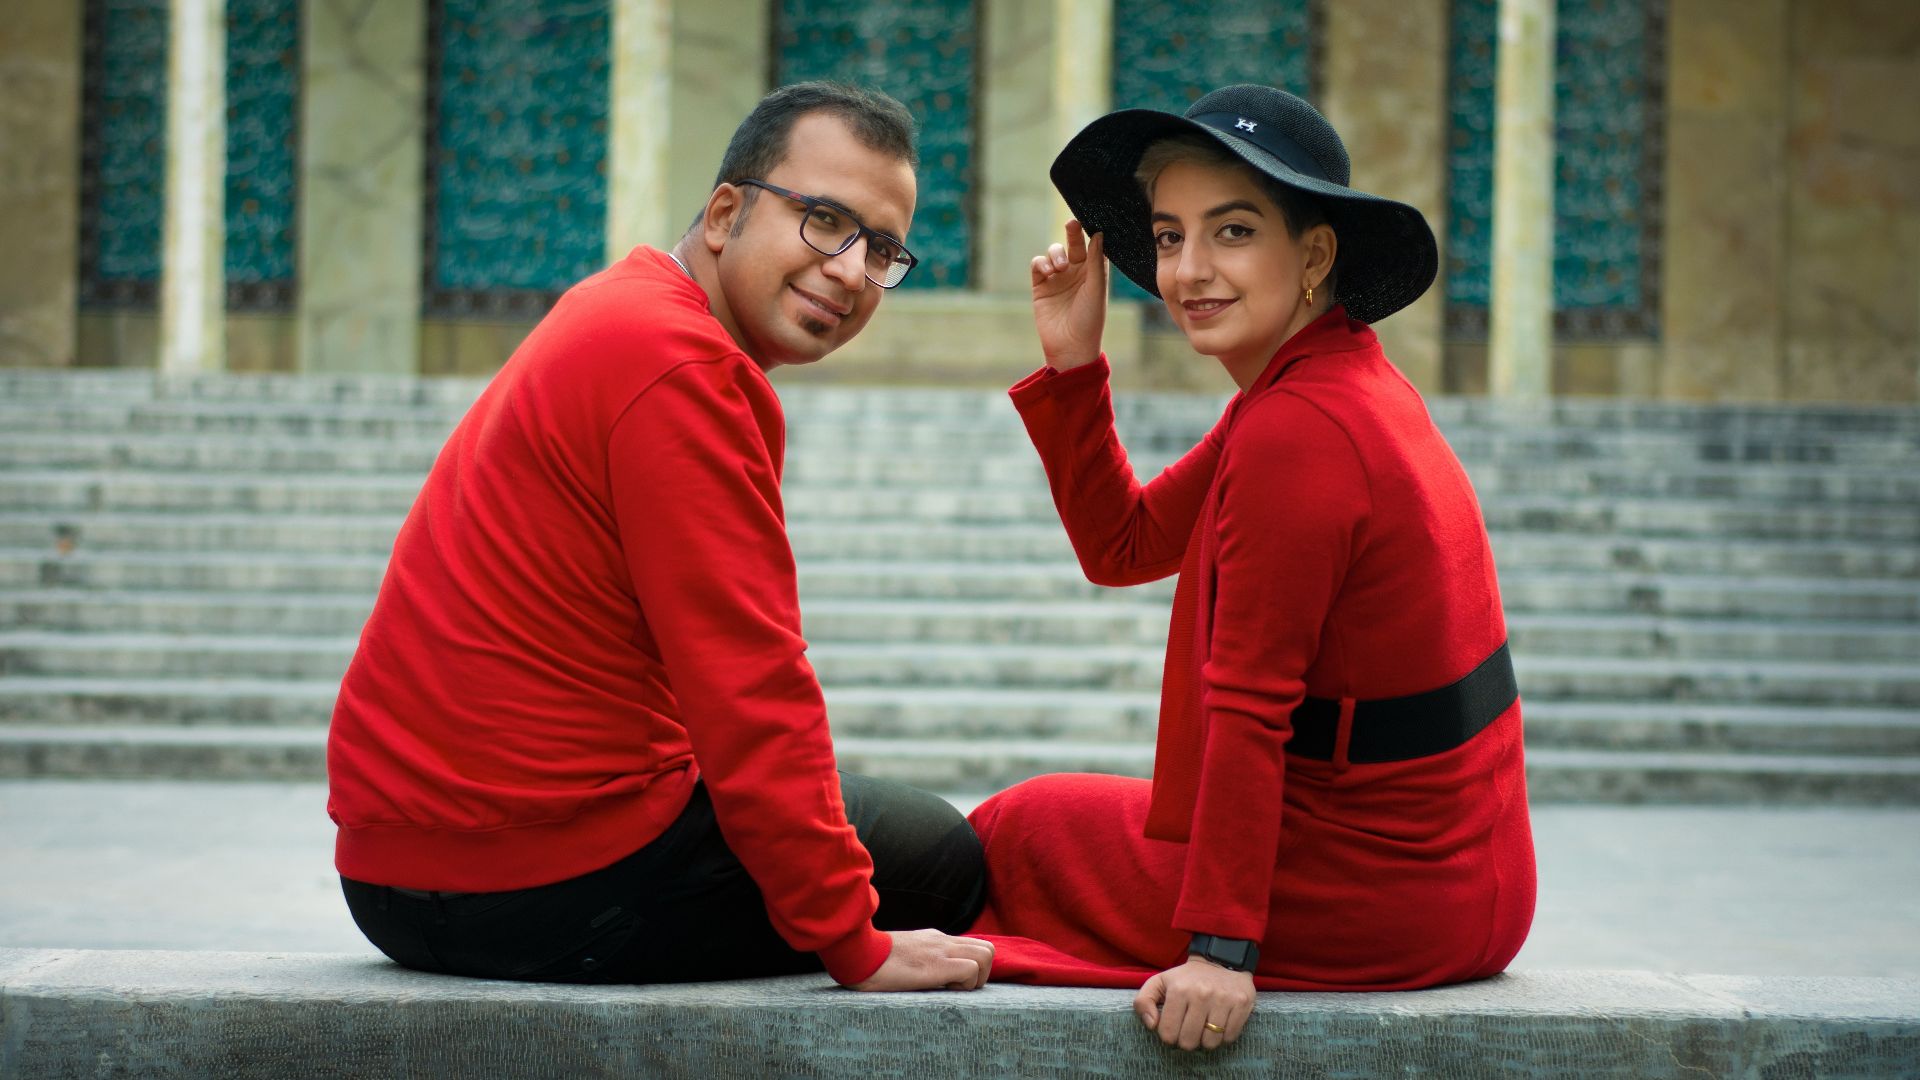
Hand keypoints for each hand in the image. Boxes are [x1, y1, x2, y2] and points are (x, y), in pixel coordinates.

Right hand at [848, 928, 994, 991]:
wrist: (856, 954)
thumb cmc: (870, 961)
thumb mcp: (900, 955)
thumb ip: (916, 958)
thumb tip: (922, 975)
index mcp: (933, 939)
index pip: (971, 947)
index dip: (971, 968)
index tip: (952, 984)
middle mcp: (942, 940)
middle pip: (987, 949)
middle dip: (982, 973)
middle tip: (957, 987)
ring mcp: (941, 950)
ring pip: (986, 956)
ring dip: (976, 978)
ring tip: (950, 988)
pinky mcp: (937, 965)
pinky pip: (971, 971)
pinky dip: (964, 985)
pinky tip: (941, 989)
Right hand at [1030, 219, 1107, 371]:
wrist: (1070, 346)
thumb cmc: (1090, 320)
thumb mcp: (1096, 289)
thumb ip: (1096, 261)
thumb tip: (1098, 234)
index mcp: (1094, 272)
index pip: (1093, 245)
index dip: (1091, 232)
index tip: (1090, 220)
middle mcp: (1076, 272)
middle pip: (1073, 244)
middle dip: (1072, 233)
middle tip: (1072, 224)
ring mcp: (1057, 278)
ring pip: (1053, 252)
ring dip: (1055, 254)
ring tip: (1060, 267)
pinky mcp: (1040, 286)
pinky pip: (1038, 264)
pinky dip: (1041, 263)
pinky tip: (1048, 272)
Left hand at [1134, 956, 1255, 1050]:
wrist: (1221, 959)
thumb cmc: (1187, 977)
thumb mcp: (1159, 982)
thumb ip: (1143, 1001)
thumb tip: (1152, 1025)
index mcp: (1178, 990)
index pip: (1168, 1033)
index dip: (1168, 1036)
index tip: (1173, 1029)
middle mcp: (1201, 994)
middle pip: (1189, 1042)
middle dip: (1186, 1041)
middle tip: (1189, 1030)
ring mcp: (1223, 999)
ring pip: (1210, 1043)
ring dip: (1206, 1040)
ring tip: (1205, 1027)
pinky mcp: (1242, 1003)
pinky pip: (1229, 1037)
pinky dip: (1223, 1037)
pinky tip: (1219, 1024)